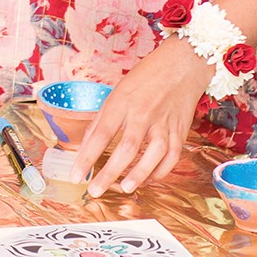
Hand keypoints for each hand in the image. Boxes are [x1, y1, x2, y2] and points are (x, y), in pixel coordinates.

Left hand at [69, 35, 212, 194]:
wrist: (182, 65)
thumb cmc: (145, 78)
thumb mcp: (117, 93)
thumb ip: (102, 120)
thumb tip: (85, 147)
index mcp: (122, 102)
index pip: (100, 133)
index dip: (86, 157)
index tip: (75, 175)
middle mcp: (143, 113)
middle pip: (126, 147)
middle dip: (109, 172)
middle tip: (96, 191)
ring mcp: (164, 122)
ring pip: (154, 154)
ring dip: (139, 174)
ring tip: (125, 188)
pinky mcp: (180, 130)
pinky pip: (172, 156)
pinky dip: (161, 171)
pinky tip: (148, 179)